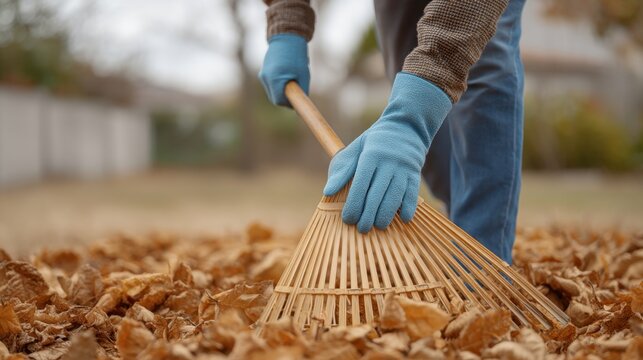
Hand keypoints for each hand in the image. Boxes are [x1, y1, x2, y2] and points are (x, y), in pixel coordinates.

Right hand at [259, 34, 309, 106]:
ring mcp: (263, 75)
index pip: (280, 101)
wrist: (286, 36)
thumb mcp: (304, 75)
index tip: (297, 102)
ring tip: (292, 81)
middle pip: (274, 98)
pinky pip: (271, 84)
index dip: (289, 104)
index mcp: (275, 79)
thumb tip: (301, 104)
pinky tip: (287, 76)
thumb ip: (302, 91)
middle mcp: (266, 78)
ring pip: (272, 92)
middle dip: (285, 99)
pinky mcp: (263, 71)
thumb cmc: (297, 56)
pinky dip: (278, 85)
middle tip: (296, 94)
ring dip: (281, 92)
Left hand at [323, 72, 451, 232]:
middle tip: (362, 229)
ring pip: (395, 196)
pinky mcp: (415, 174)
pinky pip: (413, 193)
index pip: (361, 184)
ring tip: (379, 227)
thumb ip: (342, 171)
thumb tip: (326, 193)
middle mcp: (388, 162)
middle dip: (369, 214)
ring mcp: (403, 168)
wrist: (405, 128)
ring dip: (387, 214)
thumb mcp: (355, 150)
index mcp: (370, 156)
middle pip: (377, 193)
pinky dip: (408, 207)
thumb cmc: (373, 143)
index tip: (348, 220)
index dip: (354, 204)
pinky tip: (403, 219)